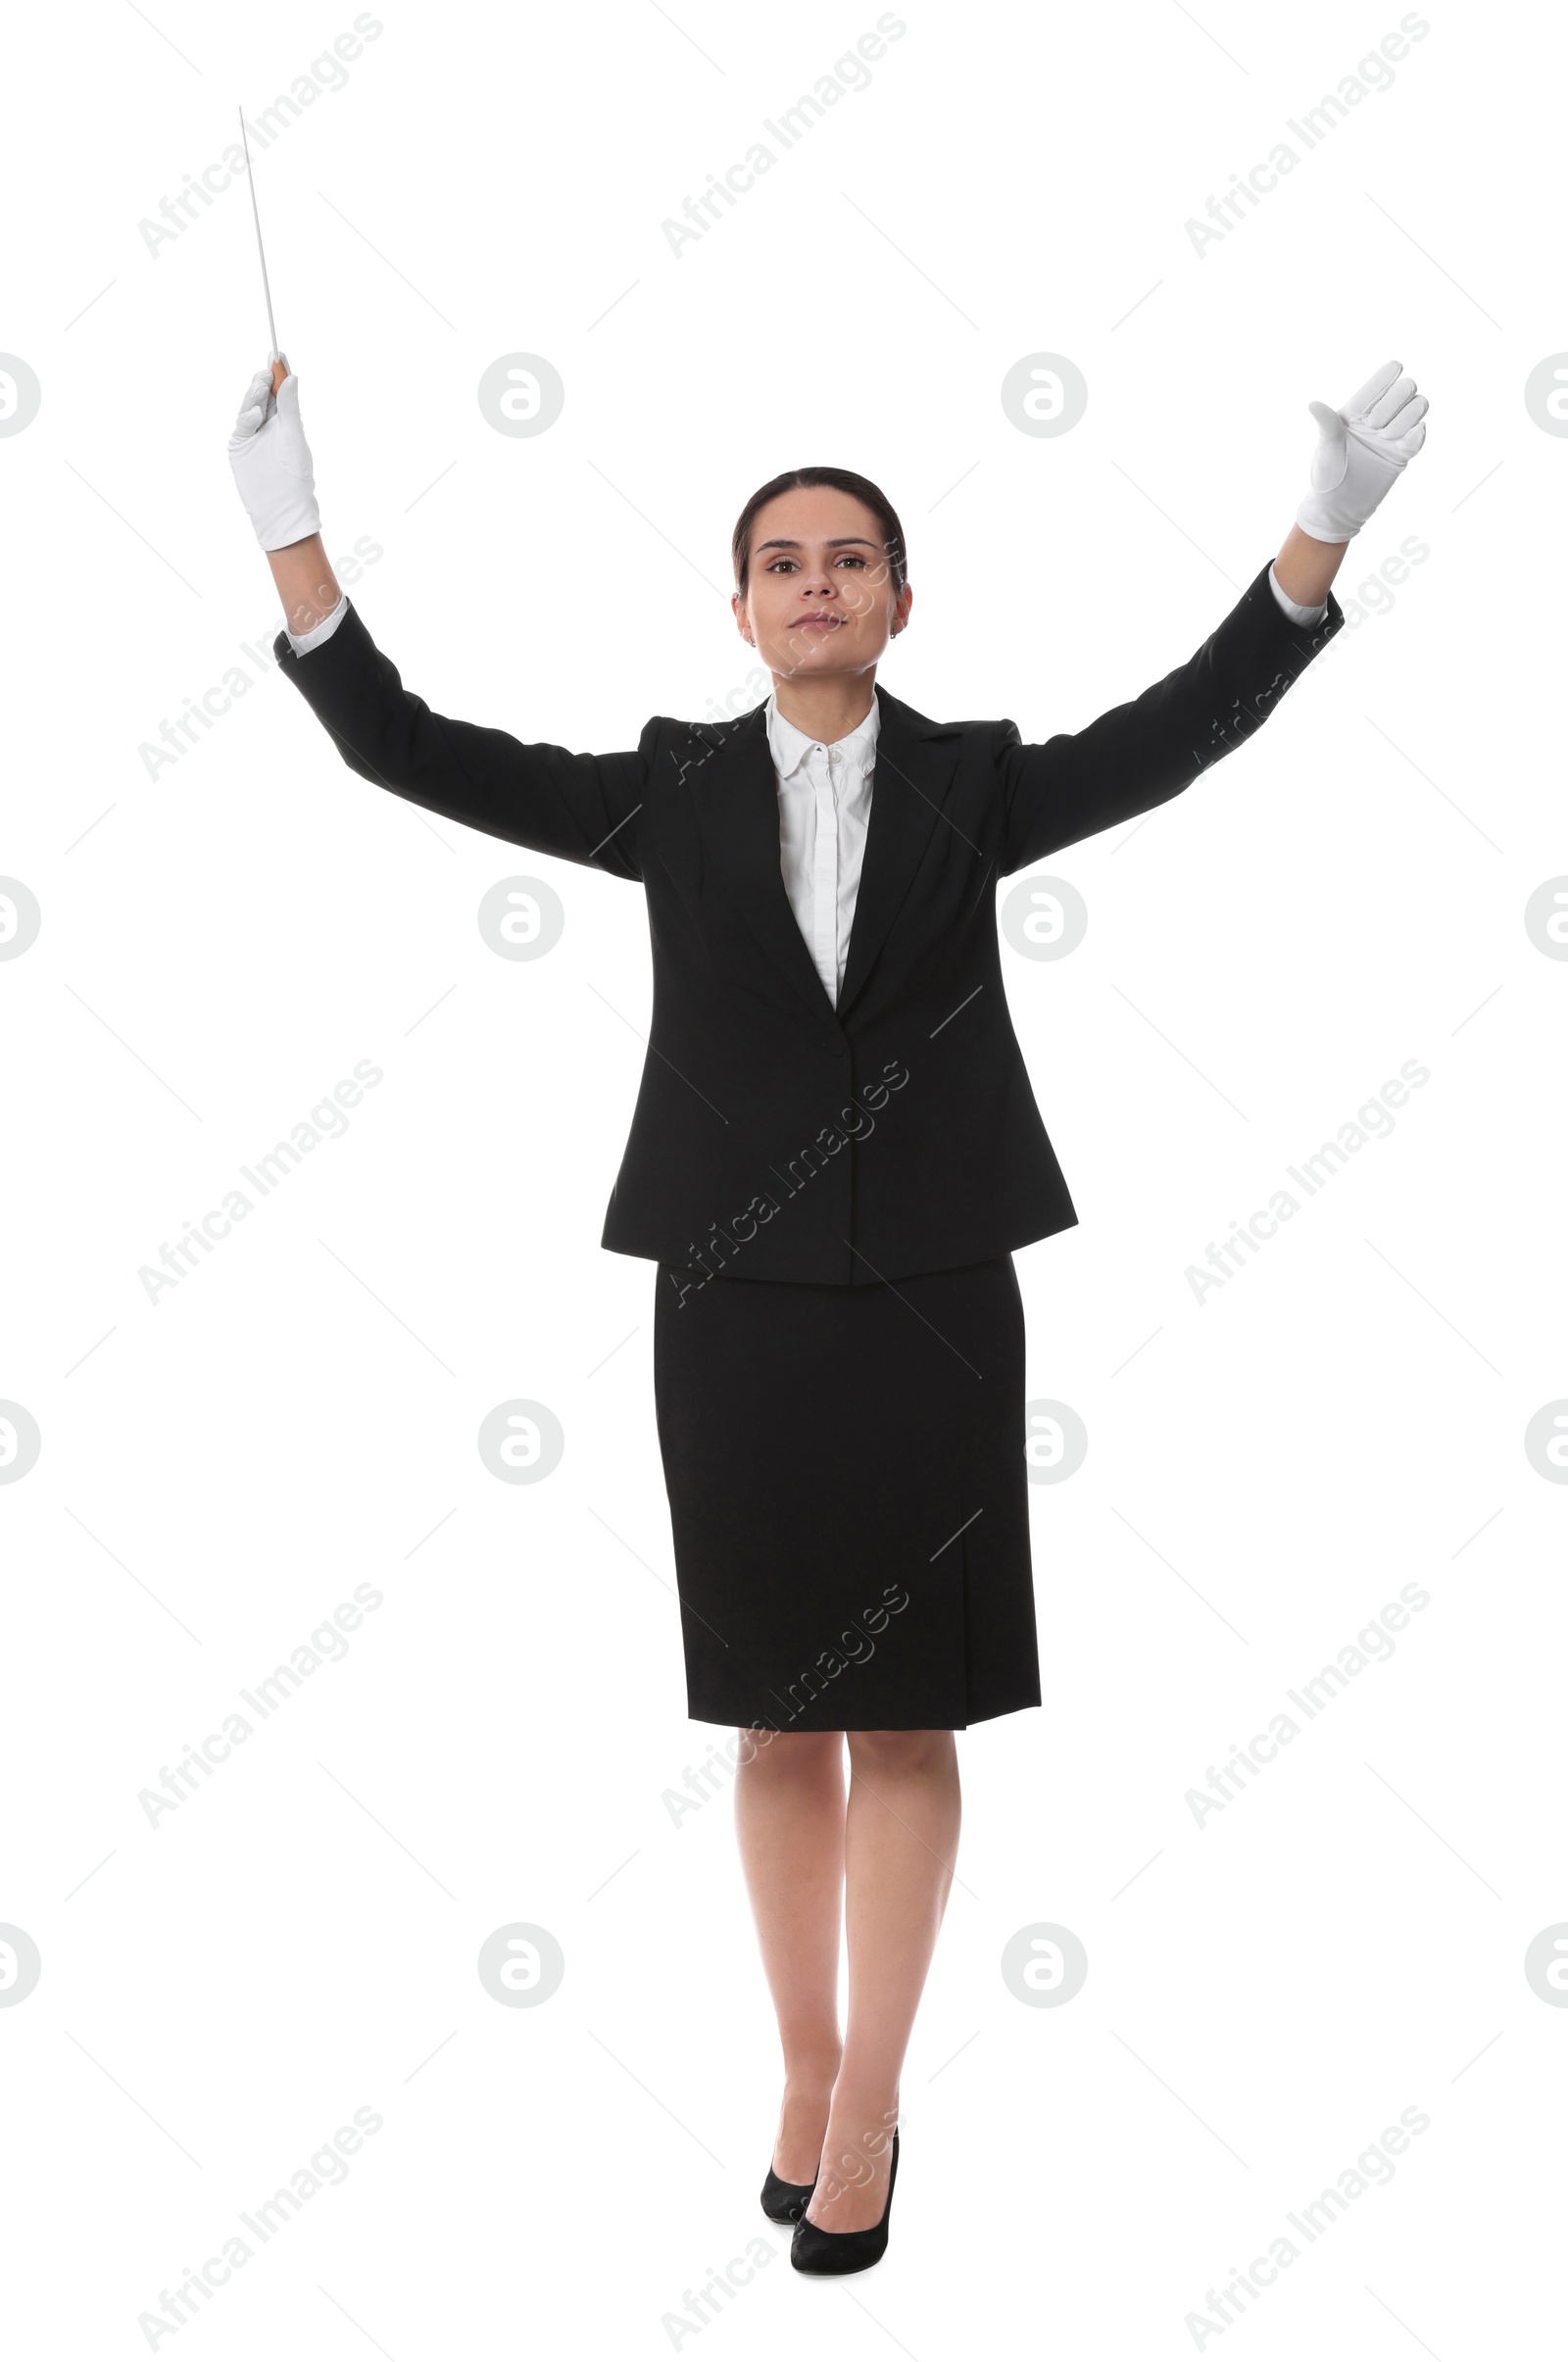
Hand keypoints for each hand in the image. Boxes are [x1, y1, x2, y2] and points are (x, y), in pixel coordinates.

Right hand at [228, 356, 321, 550]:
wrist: (282, 507)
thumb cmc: (296, 476)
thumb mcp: (295, 437)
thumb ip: (291, 408)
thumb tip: (292, 377)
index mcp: (286, 420)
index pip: (280, 390)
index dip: (278, 371)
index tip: (278, 352)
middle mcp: (268, 424)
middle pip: (262, 394)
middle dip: (264, 380)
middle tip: (268, 369)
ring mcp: (252, 434)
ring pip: (249, 405)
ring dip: (255, 394)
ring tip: (263, 386)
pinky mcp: (239, 446)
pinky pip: (241, 425)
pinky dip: (248, 416)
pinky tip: (257, 414)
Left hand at [1295, 359, 1427, 543]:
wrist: (1338, 507)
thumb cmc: (1327, 475)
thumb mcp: (1325, 448)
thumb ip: (1327, 423)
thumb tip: (1312, 404)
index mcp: (1356, 411)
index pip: (1378, 383)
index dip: (1388, 375)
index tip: (1395, 370)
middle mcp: (1377, 418)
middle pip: (1404, 390)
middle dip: (1395, 401)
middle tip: (1375, 425)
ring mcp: (1392, 435)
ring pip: (1417, 407)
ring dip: (1406, 418)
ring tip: (1387, 437)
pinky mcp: (1402, 454)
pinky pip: (1418, 436)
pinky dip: (1417, 434)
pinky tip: (1408, 439)